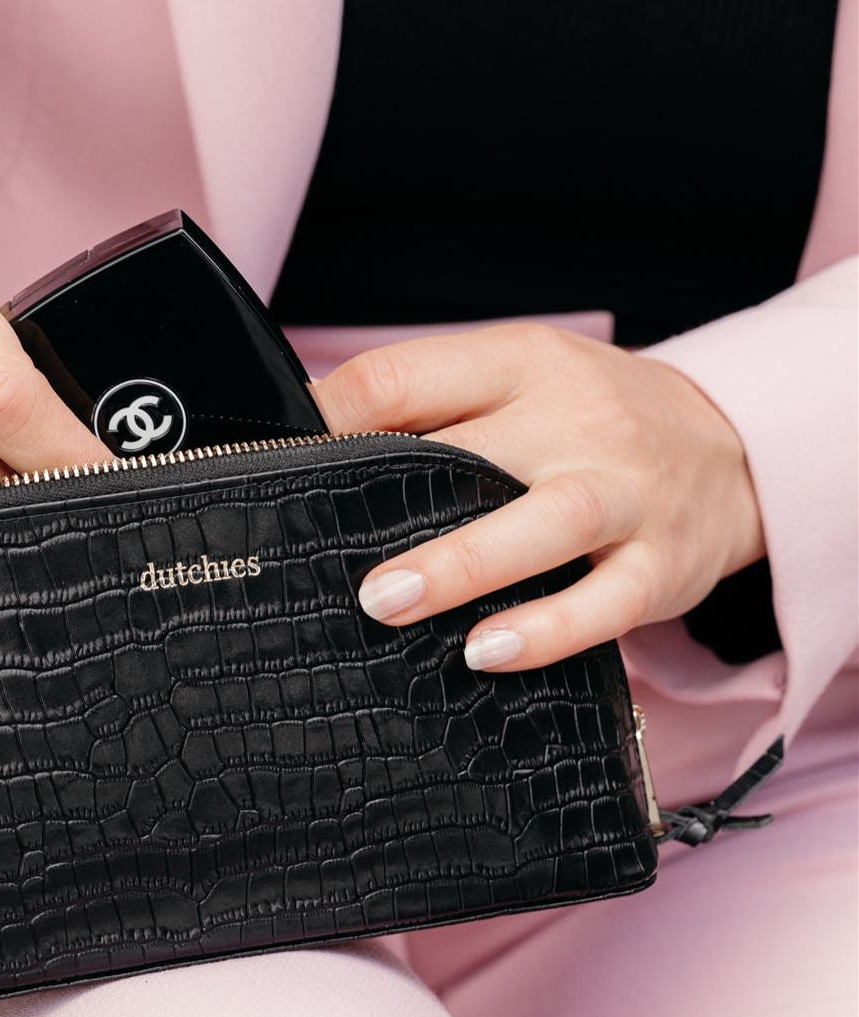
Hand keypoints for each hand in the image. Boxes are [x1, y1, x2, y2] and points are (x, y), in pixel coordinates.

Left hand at [313, 324, 764, 669]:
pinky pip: (606, 602)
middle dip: (400, 500)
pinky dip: (548, 630)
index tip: (283, 465)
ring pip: (549, 524)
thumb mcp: (517, 382)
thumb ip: (428, 407)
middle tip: (334, 560)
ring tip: (388, 606)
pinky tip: (487, 652)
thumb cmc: (589, 420)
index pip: (407, 377)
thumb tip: (309, 442)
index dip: (334, 417)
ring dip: (464, 567)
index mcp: (522, 364)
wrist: (733, 447)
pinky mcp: (662, 564)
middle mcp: (578, 421)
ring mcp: (627, 493)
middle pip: (482, 450)